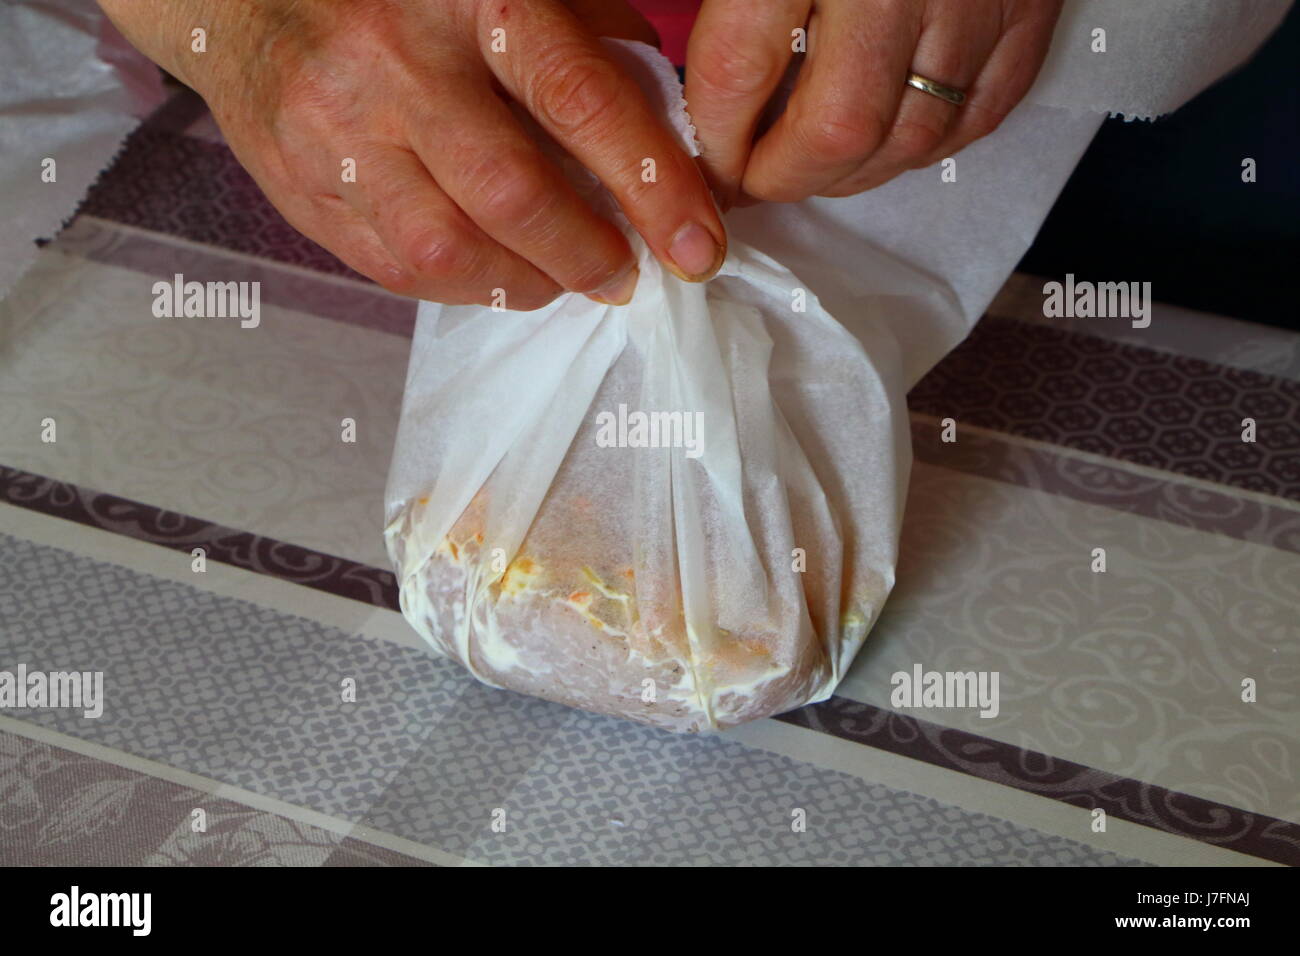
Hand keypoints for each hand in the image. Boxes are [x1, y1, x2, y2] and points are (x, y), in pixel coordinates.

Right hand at [97, 0, 727, 307]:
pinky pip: (399, 271)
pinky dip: (466, 288)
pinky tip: (495, 272)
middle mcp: (399, 62)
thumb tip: (667, 128)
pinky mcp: (303, 190)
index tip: (698, 248)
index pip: (580, 100)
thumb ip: (591, 40)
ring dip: (529, 282)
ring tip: (561, 275)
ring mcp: (339, 132)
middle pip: (515, 193)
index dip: (651, 185)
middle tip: (625, 274)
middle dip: (589, 254)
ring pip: (452, 249)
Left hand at [684, 0, 1062, 205]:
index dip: (715, 136)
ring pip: (911, 137)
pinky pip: (982, 112)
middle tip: (756, 178)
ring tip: (815, 164)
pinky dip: (928, 143)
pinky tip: (891, 137)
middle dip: (783, 176)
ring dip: (852, 173)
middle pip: (835, 129)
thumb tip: (704, 85)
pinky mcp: (1033, 3)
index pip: (739, 69)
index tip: (707, 158)